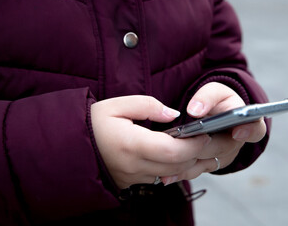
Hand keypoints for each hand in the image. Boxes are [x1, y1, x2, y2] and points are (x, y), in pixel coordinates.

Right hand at [90, 96, 210, 188]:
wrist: (71, 146)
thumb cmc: (93, 122)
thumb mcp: (116, 105)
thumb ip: (148, 106)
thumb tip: (174, 115)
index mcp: (130, 145)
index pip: (171, 150)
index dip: (193, 144)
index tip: (205, 133)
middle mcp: (133, 166)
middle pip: (177, 165)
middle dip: (200, 153)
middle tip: (216, 140)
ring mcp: (133, 178)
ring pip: (173, 174)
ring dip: (192, 163)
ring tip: (206, 148)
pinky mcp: (133, 182)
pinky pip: (162, 178)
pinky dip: (177, 168)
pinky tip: (186, 157)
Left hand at [161, 82, 265, 184]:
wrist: (210, 115)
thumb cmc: (215, 102)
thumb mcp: (214, 92)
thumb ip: (206, 97)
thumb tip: (195, 110)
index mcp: (246, 123)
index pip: (256, 130)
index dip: (249, 132)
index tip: (237, 132)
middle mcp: (236, 143)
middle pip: (222, 148)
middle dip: (203, 145)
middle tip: (185, 141)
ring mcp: (221, 157)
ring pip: (206, 164)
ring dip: (189, 163)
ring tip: (169, 162)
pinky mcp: (207, 165)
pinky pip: (195, 172)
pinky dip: (180, 173)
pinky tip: (165, 175)